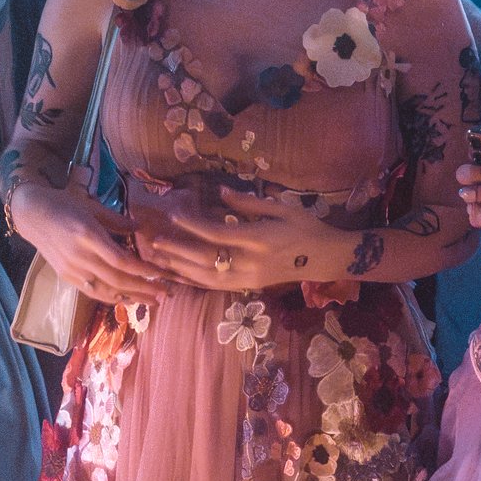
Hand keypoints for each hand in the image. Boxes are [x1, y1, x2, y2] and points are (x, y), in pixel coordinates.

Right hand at [8, 177, 170, 304]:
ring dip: (132, 298)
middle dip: (144, 289)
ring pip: (106, 290)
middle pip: (117, 280)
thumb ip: (117, 220)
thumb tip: (140, 227)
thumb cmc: (65, 204)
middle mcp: (80, 256)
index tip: (163, 275)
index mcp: (88, 236)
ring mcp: (72, 270)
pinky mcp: (66, 277)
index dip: (144, 271)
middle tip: (166, 294)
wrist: (32, 215)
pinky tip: (128, 300)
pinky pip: (93, 292)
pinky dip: (112, 298)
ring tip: (153, 301)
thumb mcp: (92, 206)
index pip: (121, 261)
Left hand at [137, 186, 346, 290]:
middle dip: (178, 250)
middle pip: (206, 259)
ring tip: (159, 259)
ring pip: (207, 277)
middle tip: (155, 241)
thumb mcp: (283, 207)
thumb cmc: (306, 227)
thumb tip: (221, 193)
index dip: (192, 226)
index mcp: (259, 239)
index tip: (175, 215)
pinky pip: (216, 286)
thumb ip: (250, 203)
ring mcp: (249, 279)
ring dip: (181, 268)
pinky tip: (179, 276)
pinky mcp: (249, 287)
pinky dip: (195, 281)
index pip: (217, 234)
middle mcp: (251, 263)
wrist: (325, 258)